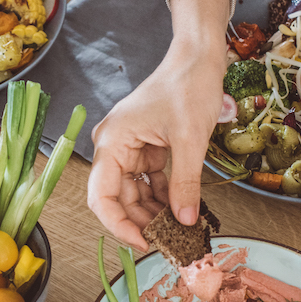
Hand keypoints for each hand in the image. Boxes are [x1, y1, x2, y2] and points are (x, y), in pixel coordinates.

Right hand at [87, 43, 223, 250]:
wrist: (198, 58)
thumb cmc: (188, 85)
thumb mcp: (190, 139)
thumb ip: (185, 183)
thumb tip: (186, 221)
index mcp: (112, 141)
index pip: (101, 196)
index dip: (119, 225)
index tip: (143, 243)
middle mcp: (114, 146)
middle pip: (116, 197)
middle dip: (140, 221)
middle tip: (167, 241)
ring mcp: (129, 147)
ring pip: (133, 192)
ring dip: (153, 211)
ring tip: (177, 228)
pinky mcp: (146, 147)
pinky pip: (148, 180)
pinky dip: (162, 196)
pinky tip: (179, 208)